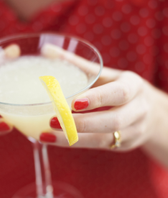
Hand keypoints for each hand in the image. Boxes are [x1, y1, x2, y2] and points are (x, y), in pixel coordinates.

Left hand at [41, 67, 155, 150]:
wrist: (149, 113)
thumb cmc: (121, 89)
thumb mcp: (107, 75)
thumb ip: (80, 66)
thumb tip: (47, 51)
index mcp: (134, 87)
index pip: (119, 93)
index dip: (98, 98)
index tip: (73, 103)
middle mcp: (138, 110)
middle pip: (113, 121)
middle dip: (82, 124)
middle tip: (52, 121)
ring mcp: (133, 131)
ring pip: (104, 140)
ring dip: (74, 138)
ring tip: (47, 135)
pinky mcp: (124, 145)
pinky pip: (99, 146)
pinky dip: (76, 143)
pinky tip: (56, 140)